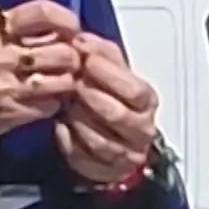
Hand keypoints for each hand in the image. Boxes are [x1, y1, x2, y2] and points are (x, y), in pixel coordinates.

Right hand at [0, 0, 85, 147]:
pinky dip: (53, 106)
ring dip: (65, 82)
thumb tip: (41, 31)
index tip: (71, 29)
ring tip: (56, 85)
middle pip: (62, 48)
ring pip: (63, 78)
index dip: (66, 20)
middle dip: (70, 57)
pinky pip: (51, 107)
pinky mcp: (9, 115)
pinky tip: (42, 104)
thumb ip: (0, 32)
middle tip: (66, 63)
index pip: (43, 12)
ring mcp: (6, 86)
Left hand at [54, 26, 162, 189]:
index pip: (134, 90)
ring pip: (101, 139)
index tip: (87, 59)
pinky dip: (69, 141)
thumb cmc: (111, 98)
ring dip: (79, 120)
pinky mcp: (104, 169)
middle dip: (92, 97)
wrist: (111, 135)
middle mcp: (141, 129)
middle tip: (74, 83)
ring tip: (68, 106)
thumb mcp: (111, 70)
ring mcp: (125, 153)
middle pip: (118, 115)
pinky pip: (83, 157)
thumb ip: (101, 53)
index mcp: (146, 101)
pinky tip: (62, 127)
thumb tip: (83, 39)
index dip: (109, 74)